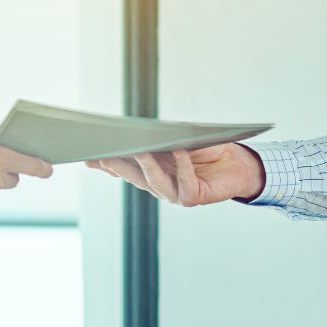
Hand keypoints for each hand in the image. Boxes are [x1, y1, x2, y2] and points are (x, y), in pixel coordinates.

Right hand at [86, 143, 265, 206]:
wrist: (238, 164)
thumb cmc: (208, 150)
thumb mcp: (178, 140)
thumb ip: (159, 139)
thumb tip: (139, 129)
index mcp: (152, 172)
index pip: (124, 169)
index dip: (106, 165)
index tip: (88, 157)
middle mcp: (159, 185)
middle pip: (133, 176)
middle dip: (117, 166)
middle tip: (103, 154)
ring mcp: (175, 193)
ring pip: (154, 183)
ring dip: (146, 166)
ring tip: (140, 150)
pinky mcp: (194, 197)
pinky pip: (184, 183)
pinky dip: (182, 165)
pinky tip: (178, 150)